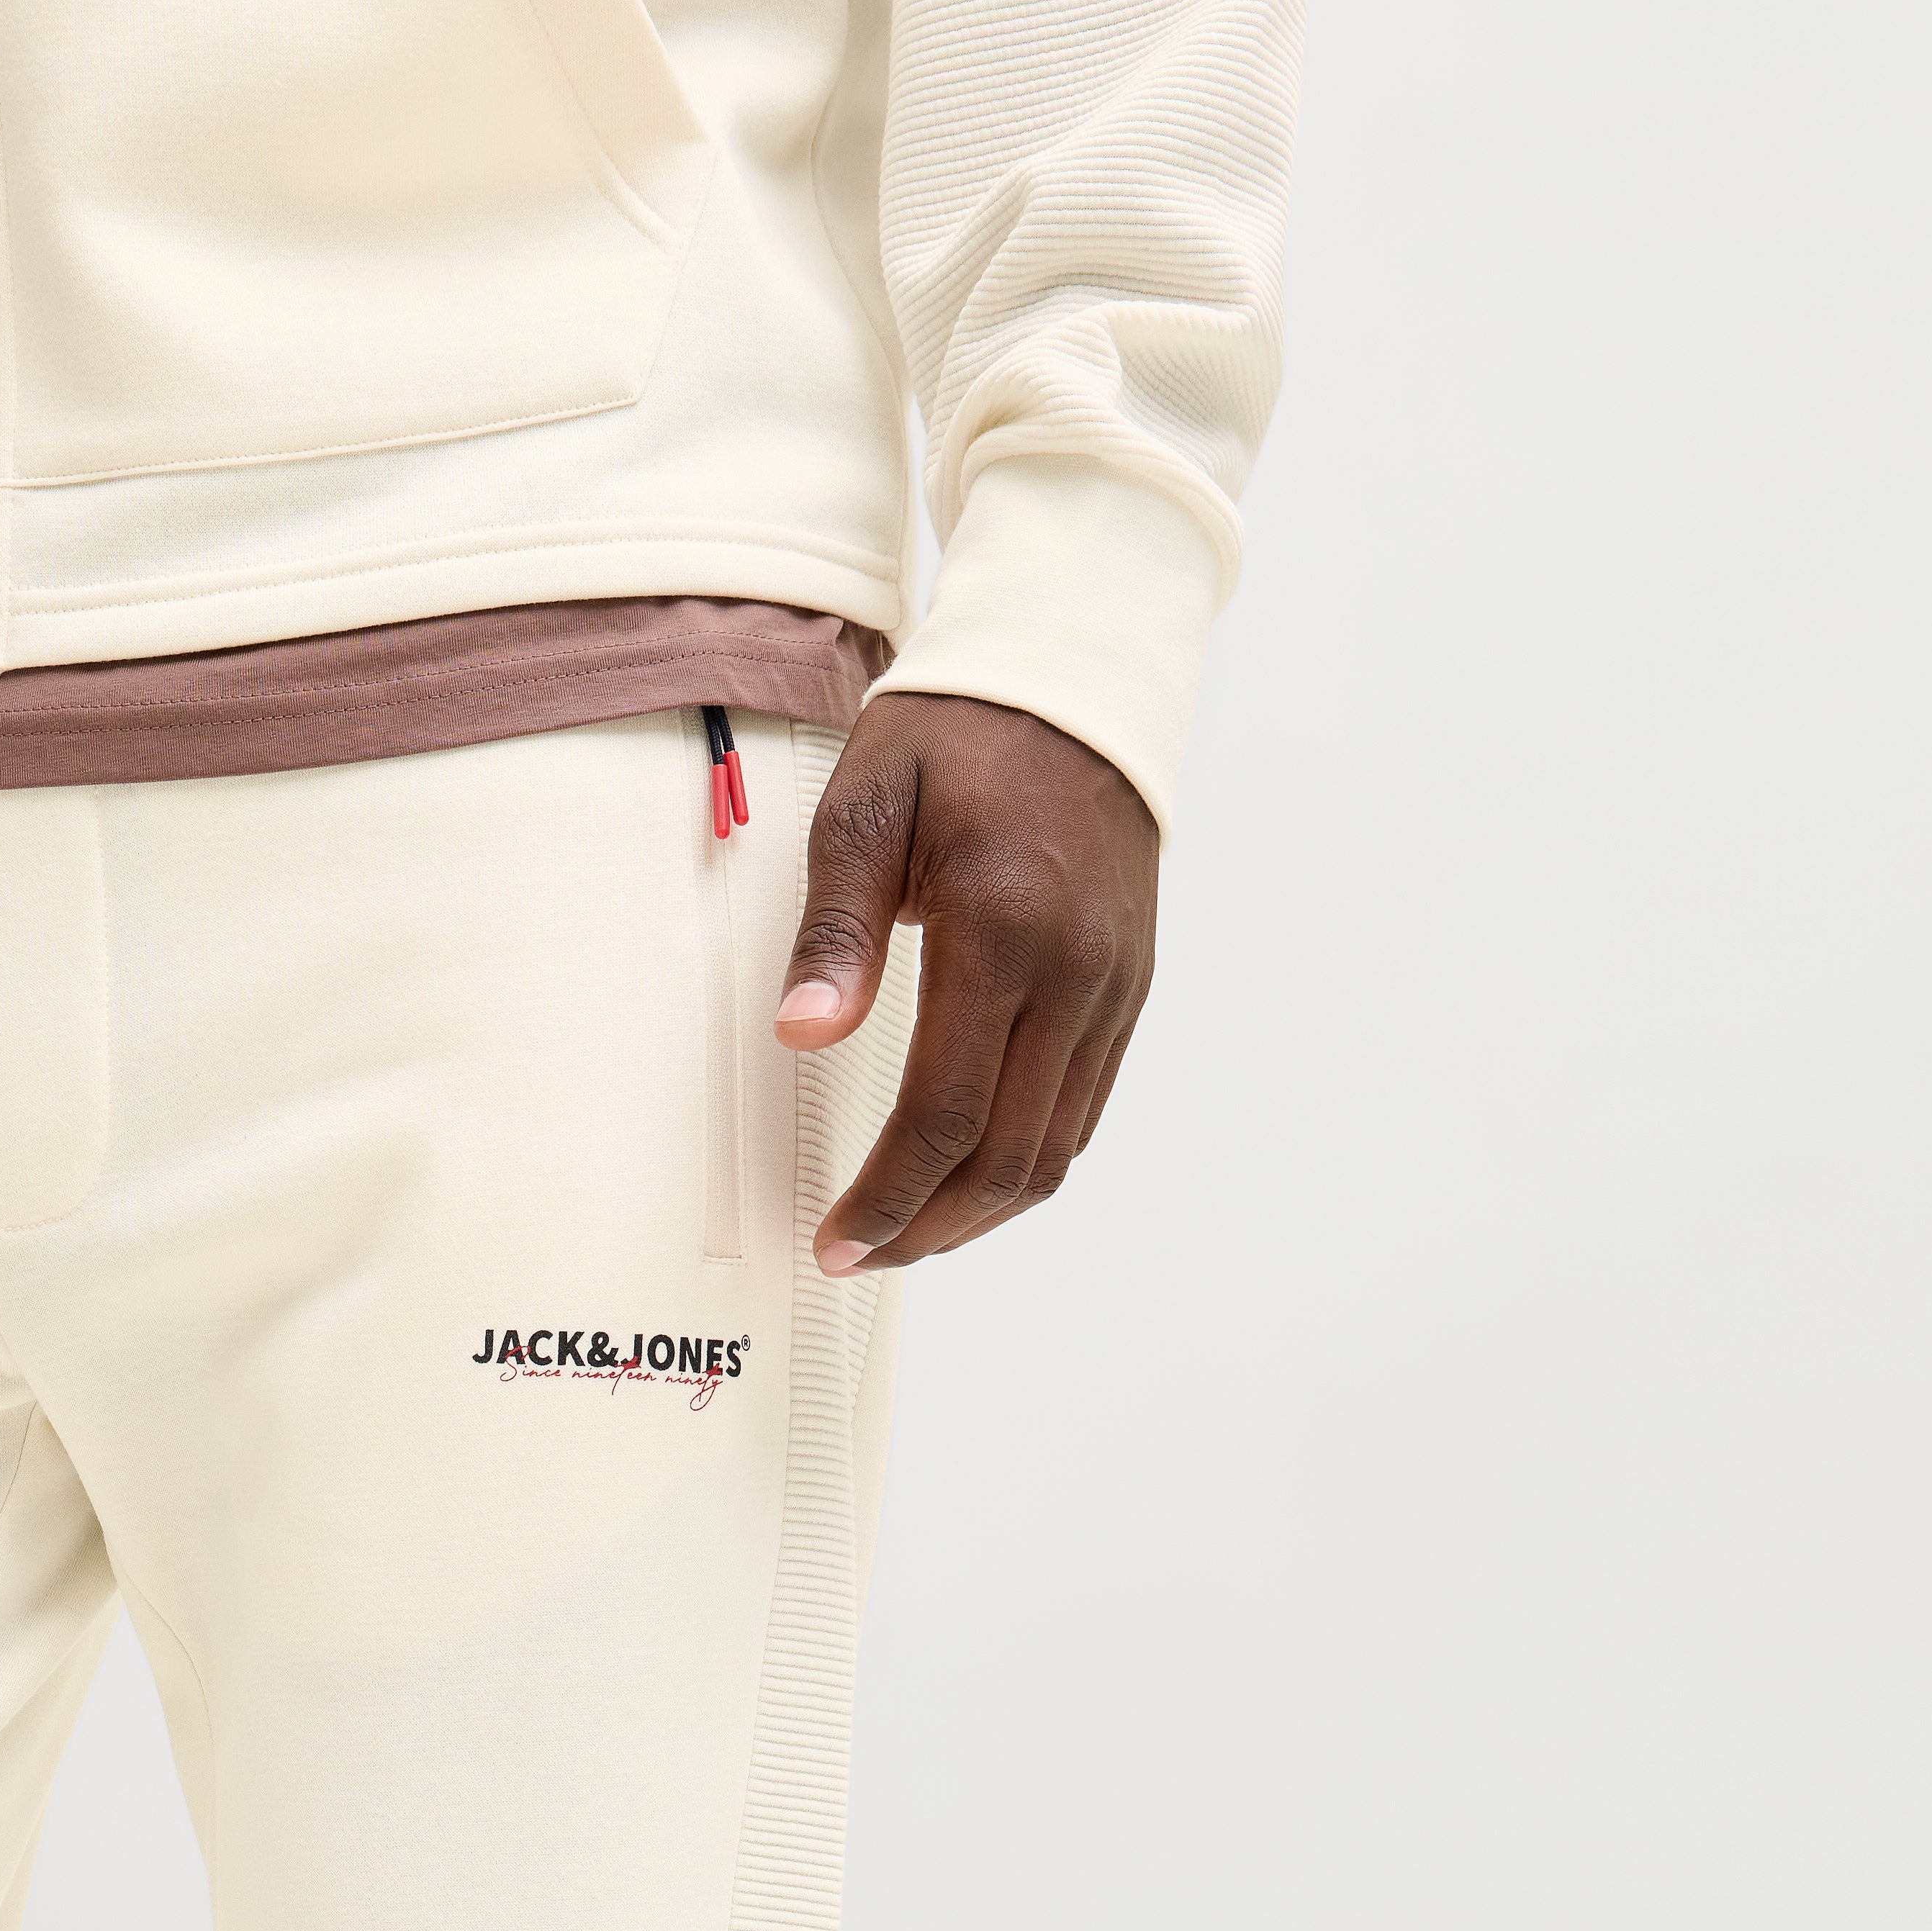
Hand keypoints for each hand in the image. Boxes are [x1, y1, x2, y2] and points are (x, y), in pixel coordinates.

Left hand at [775, 694, 1158, 1275]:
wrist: (1073, 676)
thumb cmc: (954, 734)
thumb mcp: (866, 806)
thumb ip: (834, 930)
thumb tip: (801, 1036)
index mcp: (1003, 929)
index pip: (945, 1114)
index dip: (889, 1197)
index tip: (838, 1241)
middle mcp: (1075, 972)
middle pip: (1006, 1156)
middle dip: (929, 1226)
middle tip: (861, 1255)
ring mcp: (1113, 985)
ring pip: (1054, 1149)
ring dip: (978, 1211)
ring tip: (909, 1232)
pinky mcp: (1130, 986)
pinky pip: (1083, 1109)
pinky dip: (1025, 1162)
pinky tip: (969, 1174)